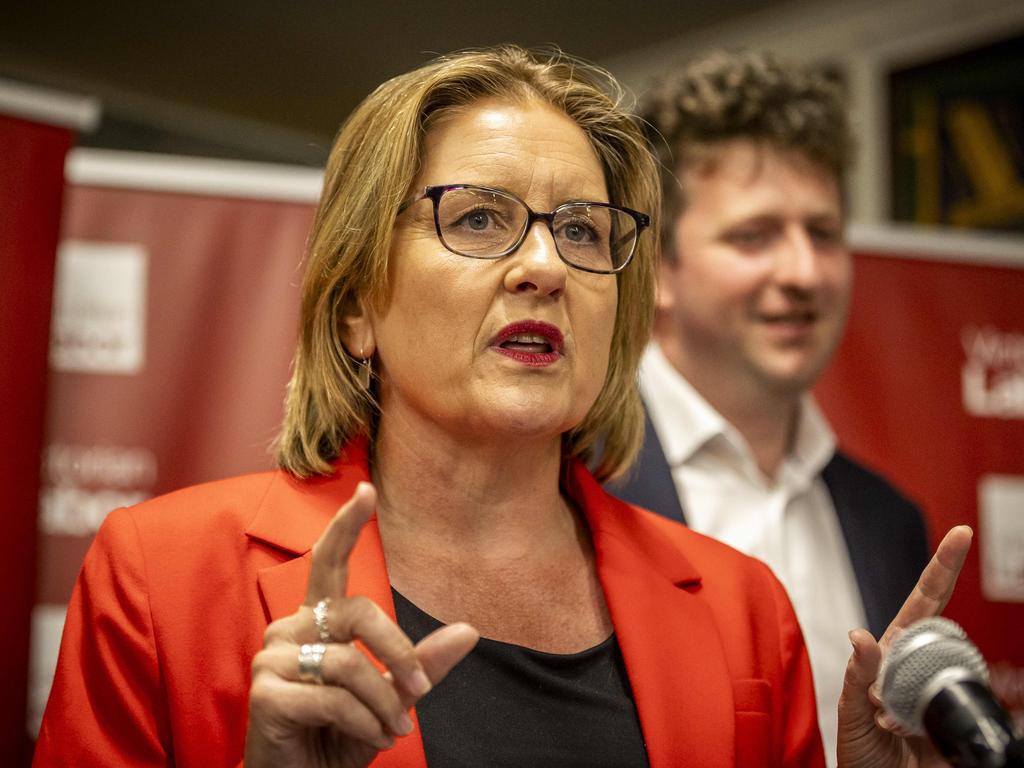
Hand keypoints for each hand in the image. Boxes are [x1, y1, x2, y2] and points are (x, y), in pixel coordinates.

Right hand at [244, 482, 479, 767]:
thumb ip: (422, 662)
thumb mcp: (390, 696)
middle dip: (398, 651)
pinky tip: (370, 737)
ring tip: (394, 729)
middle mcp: (289, 629)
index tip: (366, 489)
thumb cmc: (339, 734)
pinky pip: (332, 698)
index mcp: (316, 621)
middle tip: (419, 692)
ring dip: (382, 702)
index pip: (328, 562)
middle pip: (358, 612)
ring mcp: (271, 659)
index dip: (346, 525)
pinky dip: (363, 722)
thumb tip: (469, 631)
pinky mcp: (265, 694)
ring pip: (347, 663)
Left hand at [836, 525, 972, 767]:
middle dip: (936, 649)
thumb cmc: (860, 753)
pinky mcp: (961, 720)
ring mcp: (944, 692)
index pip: (923, 602)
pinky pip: (971, 710)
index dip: (942, 567)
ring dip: (928, 699)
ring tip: (895, 728)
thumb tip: (861, 636)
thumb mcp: (849, 714)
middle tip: (896, 694)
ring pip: (960, 673)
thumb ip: (856, 676)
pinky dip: (953, 722)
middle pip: (947, 634)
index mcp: (892, 655)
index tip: (961, 534)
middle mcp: (922, 667)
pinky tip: (916, 737)